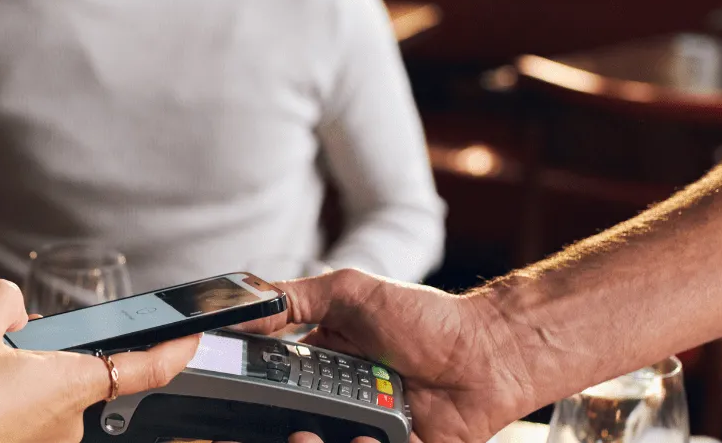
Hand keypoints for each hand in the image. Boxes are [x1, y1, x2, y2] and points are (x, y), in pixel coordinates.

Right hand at [0, 280, 200, 442]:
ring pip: (47, 392)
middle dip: (43, 351)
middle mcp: (71, 421)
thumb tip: (14, 307)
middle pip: (74, 368)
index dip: (175, 349)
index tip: (190, 337)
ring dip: (20, 379)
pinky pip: (29, 417)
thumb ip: (6, 299)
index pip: (145, 367)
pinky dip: (8, 403)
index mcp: (72, 384)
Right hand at [233, 269, 536, 442]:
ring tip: (315, 438)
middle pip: (294, 432)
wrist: (489, 350)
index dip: (250, 408)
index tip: (231, 415)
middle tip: (295, 431)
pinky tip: (365, 438)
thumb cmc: (426, 318)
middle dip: (288, 435)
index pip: (270, 394)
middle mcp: (339, 406)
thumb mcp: (348, 293)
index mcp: (320, 371)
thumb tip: (238, 307)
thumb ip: (291, 299)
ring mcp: (366, 434)